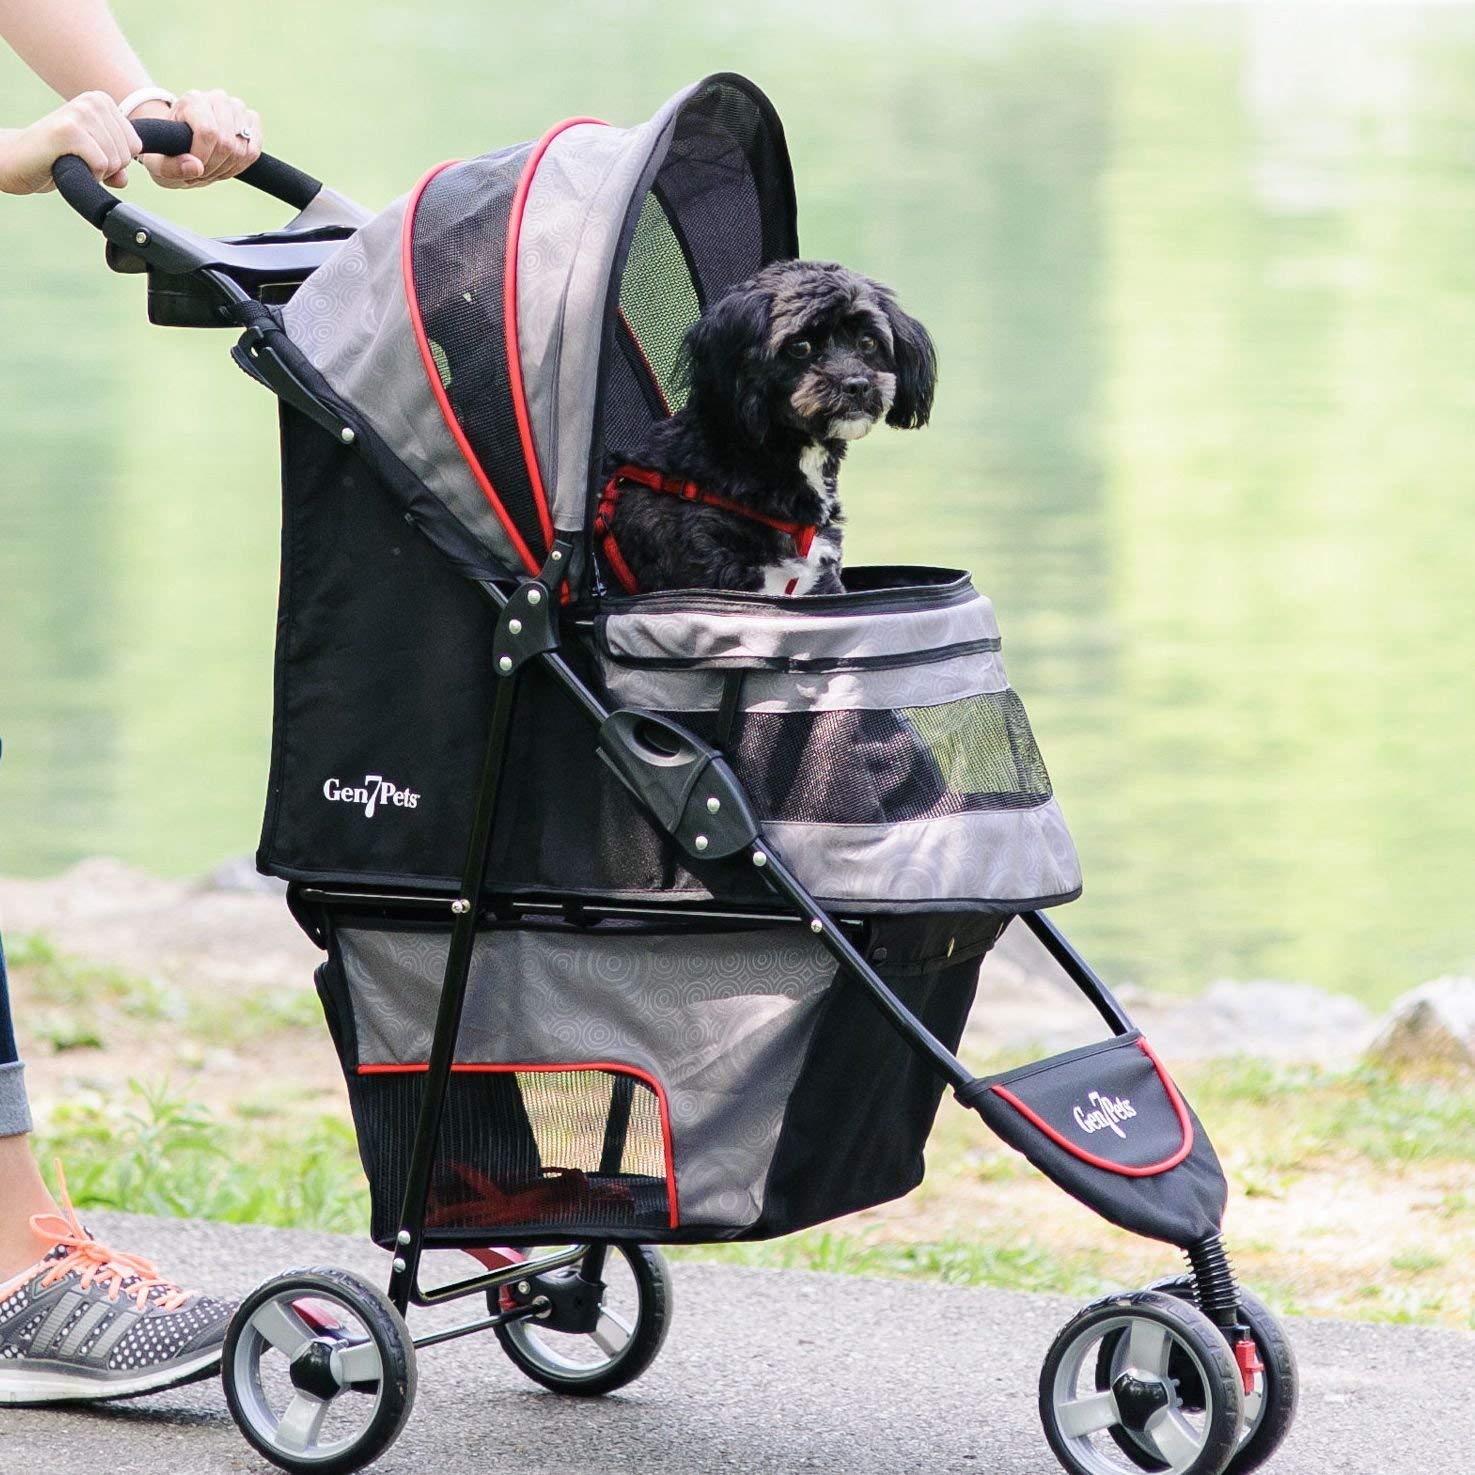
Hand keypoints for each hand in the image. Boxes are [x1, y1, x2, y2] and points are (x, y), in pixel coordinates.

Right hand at [0, 91, 140, 195]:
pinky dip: (88, 174)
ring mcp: (79, 113)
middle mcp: (92, 102)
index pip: (136, 146)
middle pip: (126, 155)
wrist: (18, 159)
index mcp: (102, 101)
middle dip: (106, 168)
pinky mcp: (68, 131)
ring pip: (115, 162)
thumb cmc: (59, 158)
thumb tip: (124, 178)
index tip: (88, 153)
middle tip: (78, 158)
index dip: (115, 160)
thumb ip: (118, 167)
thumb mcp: (96, 160)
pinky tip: (67, 163)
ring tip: (72, 159)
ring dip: (95, 172)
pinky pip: (101, 166)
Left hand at [142, 88, 261, 188]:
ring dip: (228, 168)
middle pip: (227, 143)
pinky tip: (228, 164)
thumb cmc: (169, 152)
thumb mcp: (159, 165)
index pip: (209, 132)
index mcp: (192, 101)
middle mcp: (217, 98)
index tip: (194, 170)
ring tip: (214, 168)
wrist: (183, 141)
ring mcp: (237, 107)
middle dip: (216, 167)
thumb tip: (197, 168)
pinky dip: (242, 164)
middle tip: (203, 172)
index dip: (204, 158)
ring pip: (242, 149)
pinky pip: (254, 150)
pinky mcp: (251, 119)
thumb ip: (172, 168)